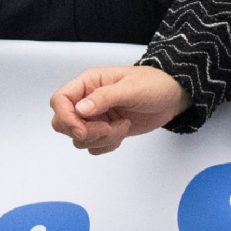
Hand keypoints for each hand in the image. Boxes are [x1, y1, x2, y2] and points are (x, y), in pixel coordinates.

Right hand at [49, 65, 187, 154]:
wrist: (172, 97)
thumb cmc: (153, 85)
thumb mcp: (130, 88)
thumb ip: (104, 97)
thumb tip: (79, 109)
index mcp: (88, 83)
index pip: (59, 101)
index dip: (65, 117)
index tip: (82, 129)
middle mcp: (86, 100)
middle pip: (63, 123)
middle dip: (84, 132)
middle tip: (107, 128)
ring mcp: (94, 117)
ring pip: (79, 139)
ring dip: (101, 138)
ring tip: (122, 125)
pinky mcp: (104, 131)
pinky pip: (93, 146)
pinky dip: (107, 145)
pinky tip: (123, 131)